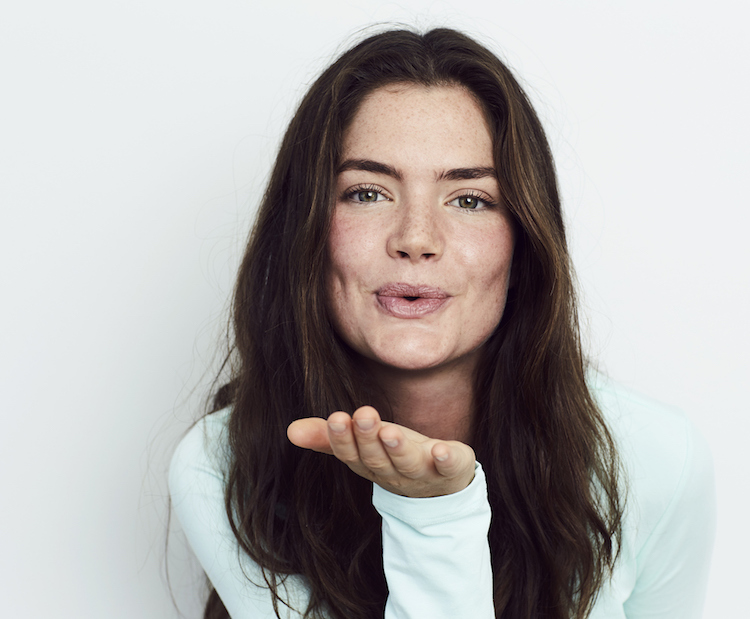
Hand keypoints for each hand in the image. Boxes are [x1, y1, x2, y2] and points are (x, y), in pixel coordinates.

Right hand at [287, 406, 475, 497]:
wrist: (439, 488)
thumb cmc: (392, 456)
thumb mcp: (360, 445)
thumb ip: (328, 437)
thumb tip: (291, 430)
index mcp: (368, 465)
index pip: (351, 454)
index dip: (343, 439)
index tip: (336, 418)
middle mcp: (392, 472)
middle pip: (377, 457)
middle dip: (368, 438)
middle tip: (362, 415)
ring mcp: (422, 473)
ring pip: (407, 462)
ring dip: (398, 448)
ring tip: (390, 430)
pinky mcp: (450, 468)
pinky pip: (449, 465)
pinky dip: (445, 459)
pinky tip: (441, 449)